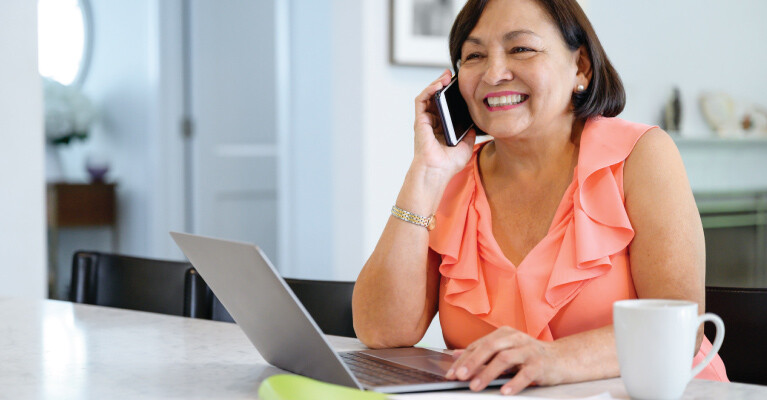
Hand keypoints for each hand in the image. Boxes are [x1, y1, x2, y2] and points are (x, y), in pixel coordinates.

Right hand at [412, 69, 475, 179]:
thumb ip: (469, 132)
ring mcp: (425, 121)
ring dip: (436, 84)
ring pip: (428, 96)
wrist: (438, 171)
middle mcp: (432, 123)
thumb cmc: (449, 163)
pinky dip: (429, 90)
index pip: (445, 106)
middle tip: (453, 76)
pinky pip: (422, 100)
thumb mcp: (466, 145)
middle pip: (436, 98)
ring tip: (446, 76)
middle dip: (443, 85)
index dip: (451, 95)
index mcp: (442, 128)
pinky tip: (438, 84)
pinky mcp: (420, 120)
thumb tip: (474, 122)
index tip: (460, 86)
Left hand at [445, 326, 565, 394]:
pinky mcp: (540, 364)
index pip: (479, 345)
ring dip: (487, 373)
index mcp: (504, 333)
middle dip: (472, 363)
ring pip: (505, 359)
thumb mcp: (504, 350)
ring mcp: (529, 350)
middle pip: (490, 347)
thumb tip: (456, 355)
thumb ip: (481, 351)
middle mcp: (516, 338)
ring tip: (475, 386)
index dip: (463, 359)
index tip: (451, 373)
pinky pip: (525, 373)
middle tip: (460, 376)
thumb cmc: (529, 355)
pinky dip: (514, 383)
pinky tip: (504, 391)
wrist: (561, 359)